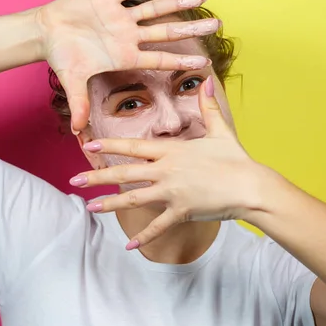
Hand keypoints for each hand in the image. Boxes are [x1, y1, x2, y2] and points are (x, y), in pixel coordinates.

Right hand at [37, 0, 219, 131]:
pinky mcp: (108, 0)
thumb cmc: (60, 56)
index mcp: (125, 56)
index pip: (159, 59)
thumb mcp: (72, 81)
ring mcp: (121, 18)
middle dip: (191, 29)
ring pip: (155, 9)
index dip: (181, 61)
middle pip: (166, 33)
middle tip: (217, 25)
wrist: (46, 33)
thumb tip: (77, 131)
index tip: (204, 62)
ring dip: (177, 3)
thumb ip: (78, 104)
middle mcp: (128, 37)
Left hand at [70, 77, 274, 248]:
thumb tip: (206, 80)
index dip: (109, 145)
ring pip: (134, 199)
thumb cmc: (235, 158)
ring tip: (90, 208)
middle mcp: (166, 170)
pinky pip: (158, 226)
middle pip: (125, 173)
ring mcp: (172, 193)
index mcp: (171, 150)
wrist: (250, 186)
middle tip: (74, 181)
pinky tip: (128, 246)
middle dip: (97, 177)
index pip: (133, 146)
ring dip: (110, 204)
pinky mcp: (181, 212)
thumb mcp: (220, 130)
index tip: (88, 145)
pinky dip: (144, 237)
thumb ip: (208, 107)